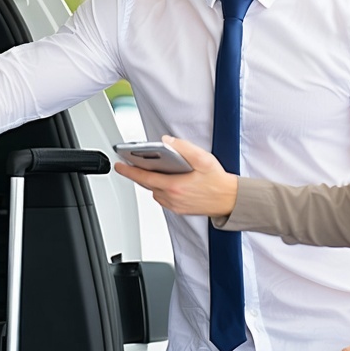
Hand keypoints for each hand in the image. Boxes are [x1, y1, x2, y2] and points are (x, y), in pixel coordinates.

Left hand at [113, 136, 237, 216]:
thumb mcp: (203, 159)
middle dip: (139, 174)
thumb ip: (184, 147)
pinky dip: (161, 188)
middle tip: (131, 163)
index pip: (144, 178)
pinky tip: (167, 179)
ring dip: (152, 181)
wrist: (230, 200)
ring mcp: (175, 205)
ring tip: (152, 169)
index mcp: (175, 186)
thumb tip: (167, 141)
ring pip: (155, 191)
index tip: (119, 165)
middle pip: (148, 184)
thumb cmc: (218, 181)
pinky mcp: (179, 209)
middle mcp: (172, 198)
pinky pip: (163, 198)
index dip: (129, 171)